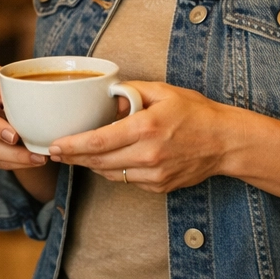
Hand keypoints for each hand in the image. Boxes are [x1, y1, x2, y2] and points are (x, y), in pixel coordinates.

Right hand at [0, 64, 46, 171]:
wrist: (26, 121)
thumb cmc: (31, 99)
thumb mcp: (35, 89)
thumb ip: (42, 87)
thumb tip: (67, 94)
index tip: (3, 99)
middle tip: (16, 137)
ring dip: (7, 152)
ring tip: (34, 157)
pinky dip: (10, 163)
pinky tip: (30, 162)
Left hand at [48, 81, 236, 192]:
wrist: (225, 143)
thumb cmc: (196, 113)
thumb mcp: (163, 92)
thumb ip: (130, 91)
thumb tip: (105, 95)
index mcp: (146, 128)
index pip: (99, 142)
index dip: (72, 146)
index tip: (54, 145)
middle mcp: (148, 155)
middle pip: (98, 162)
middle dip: (73, 157)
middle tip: (54, 152)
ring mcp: (154, 175)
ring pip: (110, 174)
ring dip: (90, 165)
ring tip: (76, 155)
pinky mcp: (159, 187)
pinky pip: (127, 180)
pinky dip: (113, 170)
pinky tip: (108, 160)